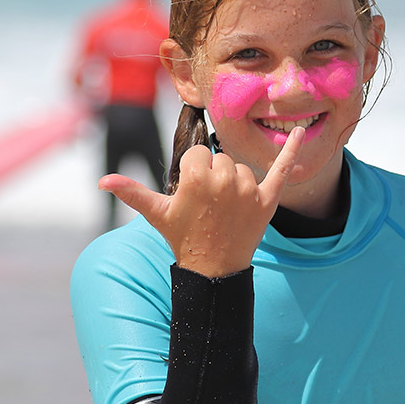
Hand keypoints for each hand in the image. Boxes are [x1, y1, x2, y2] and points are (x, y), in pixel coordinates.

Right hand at [100, 127, 304, 277]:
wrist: (214, 270)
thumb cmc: (182, 238)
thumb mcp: (157, 213)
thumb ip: (132, 192)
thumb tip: (102, 180)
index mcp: (196, 177)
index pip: (199, 155)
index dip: (194, 174)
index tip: (193, 195)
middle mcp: (224, 179)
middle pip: (220, 160)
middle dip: (214, 177)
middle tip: (209, 205)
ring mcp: (248, 190)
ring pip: (242, 168)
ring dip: (236, 182)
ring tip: (226, 209)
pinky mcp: (267, 199)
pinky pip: (282, 170)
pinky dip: (293, 151)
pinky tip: (302, 133)